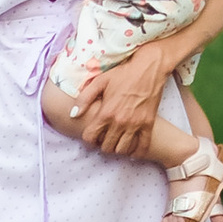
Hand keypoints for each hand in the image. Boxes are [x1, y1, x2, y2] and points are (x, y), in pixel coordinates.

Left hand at [75, 37, 174, 154]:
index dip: (88, 138)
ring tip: (116, 142)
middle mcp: (120, 121)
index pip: (90, 137)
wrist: (149, 68)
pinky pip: (143, 147)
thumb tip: (73, 115)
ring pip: (122, 149)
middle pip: (106, 147)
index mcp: (106, 112)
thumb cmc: (123, 73)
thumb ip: (84, 99)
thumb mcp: (100, 81)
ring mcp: (135, 124)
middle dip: (102, 145)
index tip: (92, 135)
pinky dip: (136, 152)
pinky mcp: (148, 124)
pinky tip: (132, 150)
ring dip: (117, 149)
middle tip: (104, 138)